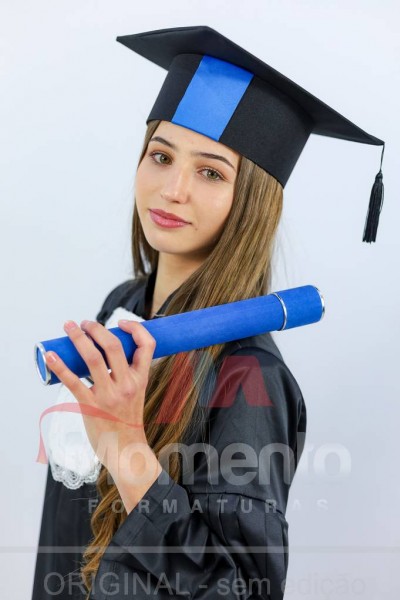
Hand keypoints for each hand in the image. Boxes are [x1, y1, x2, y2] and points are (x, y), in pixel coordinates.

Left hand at [45, 319, 155, 477]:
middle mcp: (127, 384)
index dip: (136, 328)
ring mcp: (109, 395)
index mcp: (141, 378)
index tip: (121, 322)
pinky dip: (60, 366)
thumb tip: (107, 352)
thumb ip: (126, 374)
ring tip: (69, 327)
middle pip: (113, 346)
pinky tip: (51, 356)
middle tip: (84, 323)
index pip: (147, 345)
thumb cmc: (128, 420)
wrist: (126, 450)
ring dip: (78, 338)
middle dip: (96, 328)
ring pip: (93, 358)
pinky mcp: (91, 406)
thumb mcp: (137, 393)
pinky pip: (73, 382)